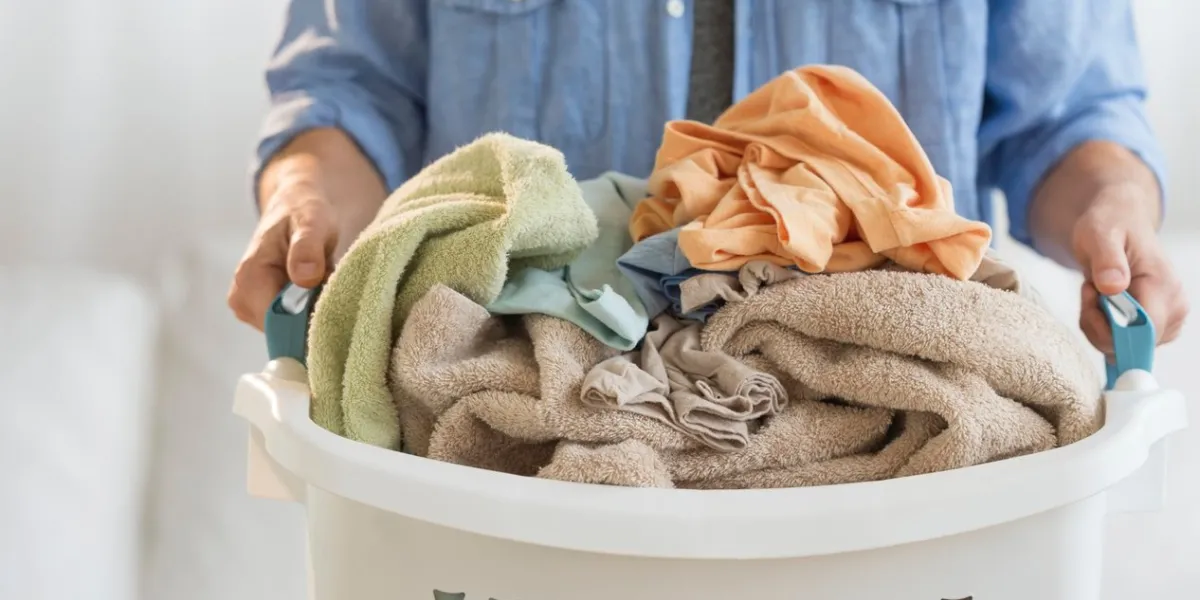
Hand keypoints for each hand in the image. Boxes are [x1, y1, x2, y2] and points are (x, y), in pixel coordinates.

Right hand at [227, 180, 340, 328]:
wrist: (297, 207)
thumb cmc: (304, 212)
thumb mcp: (311, 222)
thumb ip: (307, 247)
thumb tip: (305, 276)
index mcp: (249, 280)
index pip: (279, 325)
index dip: (309, 322)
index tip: (333, 305)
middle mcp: (243, 301)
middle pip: (286, 332)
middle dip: (313, 317)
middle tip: (332, 287)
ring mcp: (252, 310)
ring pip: (291, 331)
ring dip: (314, 314)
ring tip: (324, 283)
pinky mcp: (264, 314)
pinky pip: (293, 326)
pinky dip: (310, 313)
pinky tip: (318, 291)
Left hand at [1072, 188, 1187, 353]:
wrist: (1118, 222)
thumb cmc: (1110, 226)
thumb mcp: (1100, 235)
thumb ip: (1107, 260)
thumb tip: (1113, 287)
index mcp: (1164, 285)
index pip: (1144, 332)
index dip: (1110, 329)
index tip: (1091, 295)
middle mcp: (1174, 306)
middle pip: (1132, 345)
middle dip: (1099, 325)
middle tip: (1090, 289)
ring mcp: (1168, 318)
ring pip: (1124, 347)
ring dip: (1098, 325)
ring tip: (1095, 290)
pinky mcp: (1157, 324)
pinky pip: (1123, 342)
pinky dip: (1103, 328)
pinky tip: (1101, 302)